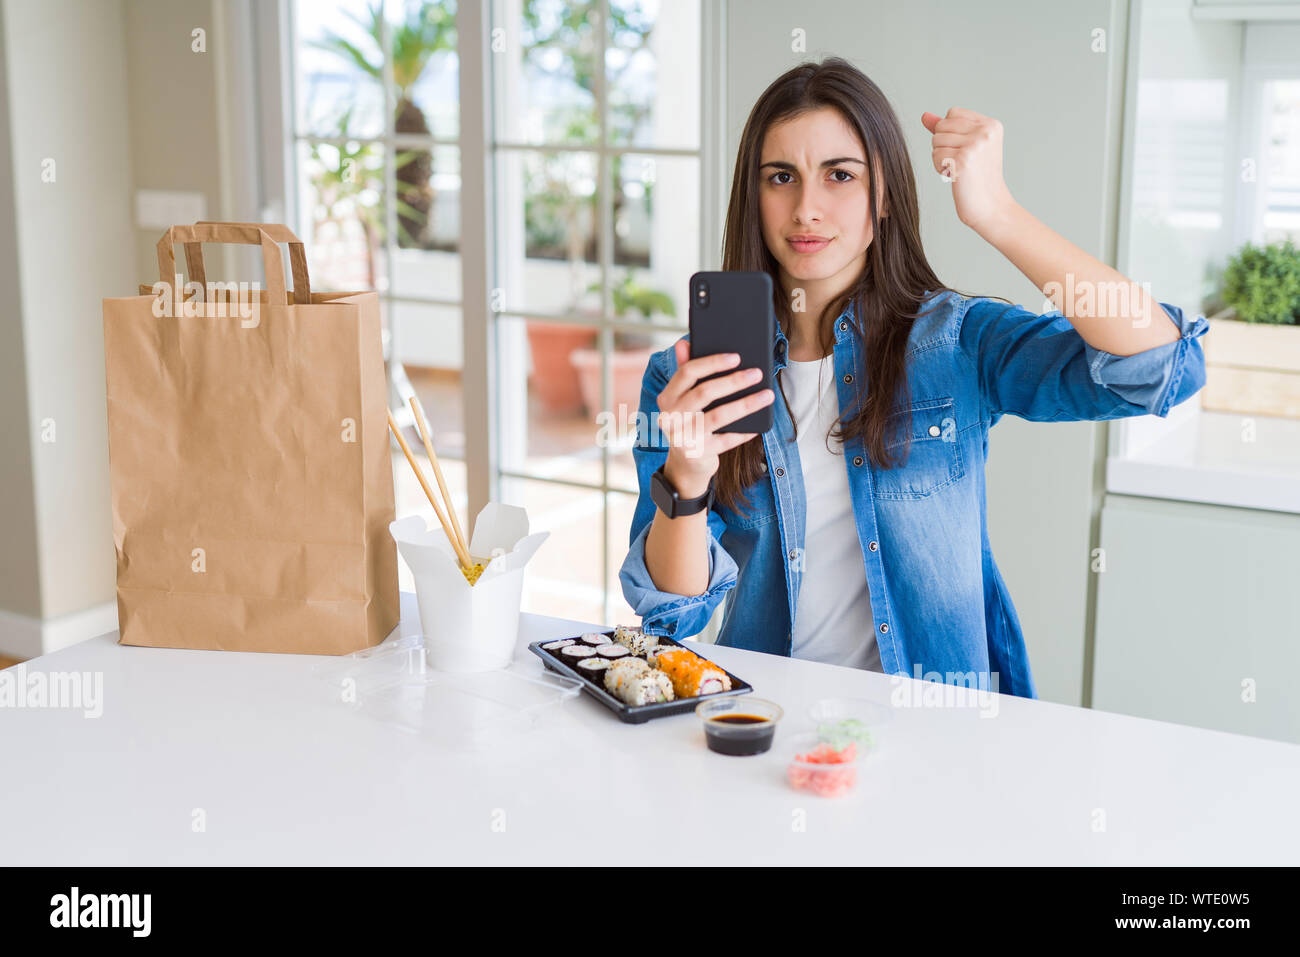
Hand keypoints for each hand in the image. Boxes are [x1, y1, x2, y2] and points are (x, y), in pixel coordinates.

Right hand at [656, 339, 773, 498]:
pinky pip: (726, 440)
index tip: (736, 357)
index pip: (687, 373)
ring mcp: (683, 437)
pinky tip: (759, 425)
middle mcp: (670, 417)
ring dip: (746, 404)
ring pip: (718, 416)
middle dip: (733, 381)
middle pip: (704, 393)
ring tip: (767, 395)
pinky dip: (744, 432)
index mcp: (666, 398)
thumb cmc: (689, 422)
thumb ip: (685, 372)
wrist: (685, 464)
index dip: (712, 363)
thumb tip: (684, 343)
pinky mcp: (698, 454)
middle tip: (757, 373)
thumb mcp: (683, 399)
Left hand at [920, 107, 1016, 232]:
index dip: (949, 132)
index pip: (952, 113)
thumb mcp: (967, 146)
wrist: (991, 207)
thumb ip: (947, 129)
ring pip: (936, 140)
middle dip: (944, 145)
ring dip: (941, 158)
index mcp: (991, 124)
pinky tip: (956, 176)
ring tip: (960, 169)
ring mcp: (975, 145)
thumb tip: (924, 116)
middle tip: (962, 162)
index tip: (965, 150)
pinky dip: (941, 168)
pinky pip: (935, 155)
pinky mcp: (963, 160)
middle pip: (941, 126)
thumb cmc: (978, 178)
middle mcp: (985, 131)